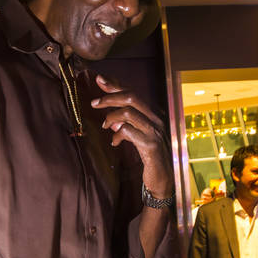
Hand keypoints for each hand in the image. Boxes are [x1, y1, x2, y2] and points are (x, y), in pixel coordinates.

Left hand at [90, 75, 171, 197]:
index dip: (115, 85)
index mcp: (152, 115)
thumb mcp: (136, 137)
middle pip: (131, 97)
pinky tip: (114, 142)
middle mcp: (155, 119)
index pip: (133, 93)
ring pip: (129, 112)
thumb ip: (125, 126)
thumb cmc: (149, 157)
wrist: (162, 179)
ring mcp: (154, 131)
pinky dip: (117, 135)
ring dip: (111, 116)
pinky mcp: (150, 145)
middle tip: (94, 103)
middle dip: (110, 97)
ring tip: (104, 125)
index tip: (99, 79)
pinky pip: (128, 132)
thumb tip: (110, 119)